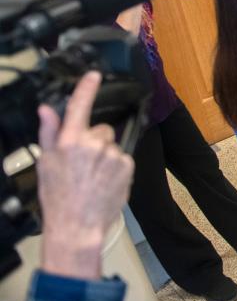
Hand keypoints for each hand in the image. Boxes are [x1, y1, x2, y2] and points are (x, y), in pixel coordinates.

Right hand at [36, 72, 133, 279]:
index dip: (87, 88)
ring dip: (105, 156)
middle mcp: (93, 144)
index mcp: (70, 142)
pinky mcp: (127, 165)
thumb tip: (47, 110)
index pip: (80, 107)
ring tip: (93, 176)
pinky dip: (116, 166)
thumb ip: (49, 133)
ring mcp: (112, 155)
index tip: (94, 75)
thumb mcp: (46, 163)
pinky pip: (122, 158)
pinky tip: (104, 181)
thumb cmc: (58, 196)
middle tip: (82, 164)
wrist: (78, 225)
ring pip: (111, 145)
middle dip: (94, 142)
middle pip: (100, 130)